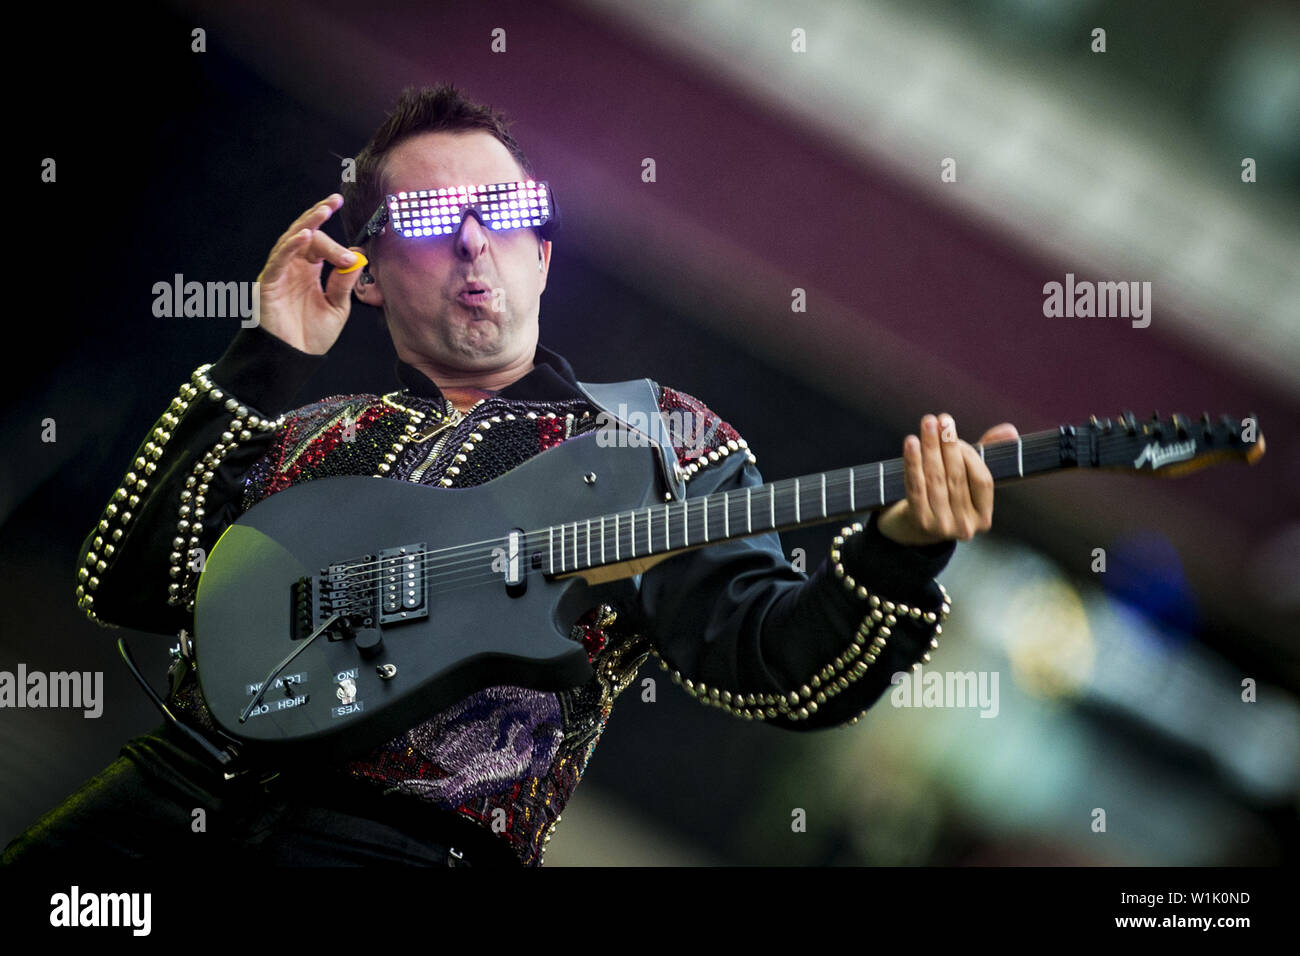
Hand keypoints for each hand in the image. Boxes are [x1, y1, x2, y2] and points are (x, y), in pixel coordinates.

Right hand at [255, 194, 365, 354]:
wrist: (294, 359)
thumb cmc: (311, 335)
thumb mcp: (337, 306)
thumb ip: (344, 282)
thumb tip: (357, 256)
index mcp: (309, 271)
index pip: (319, 242)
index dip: (333, 233)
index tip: (349, 233)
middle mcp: (293, 267)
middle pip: (305, 234)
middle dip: (319, 216)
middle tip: (334, 202)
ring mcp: (279, 273)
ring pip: (291, 241)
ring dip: (307, 225)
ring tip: (322, 211)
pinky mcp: (268, 284)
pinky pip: (278, 261)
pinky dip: (290, 247)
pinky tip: (304, 236)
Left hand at [876, 414, 1017, 546]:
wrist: (910, 529)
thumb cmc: (945, 498)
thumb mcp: (965, 480)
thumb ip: (985, 454)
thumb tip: (1010, 429)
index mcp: (983, 518)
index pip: (983, 480)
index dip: (970, 455)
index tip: (955, 435)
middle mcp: (965, 525)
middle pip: (957, 477)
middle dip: (948, 444)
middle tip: (942, 419)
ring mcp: (942, 526)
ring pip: (936, 479)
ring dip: (931, 447)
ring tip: (928, 423)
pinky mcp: (918, 522)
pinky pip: (916, 486)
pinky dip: (912, 462)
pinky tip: (911, 442)